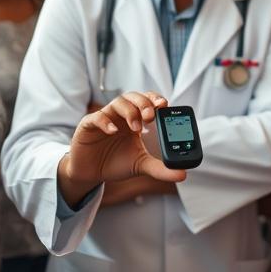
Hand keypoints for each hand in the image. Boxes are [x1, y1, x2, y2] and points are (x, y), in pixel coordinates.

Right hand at [58, 92, 186, 204]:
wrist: (91, 174)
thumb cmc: (115, 163)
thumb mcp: (140, 166)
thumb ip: (160, 169)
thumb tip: (182, 174)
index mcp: (135, 120)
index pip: (146, 101)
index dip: (155, 99)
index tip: (164, 105)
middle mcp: (120, 115)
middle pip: (133, 97)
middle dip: (144, 103)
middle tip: (150, 116)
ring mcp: (104, 118)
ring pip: (117, 102)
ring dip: (129, 112)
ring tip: (136, 127)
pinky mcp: (88, 126)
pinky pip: (96, 117)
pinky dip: (105, 121)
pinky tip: (113, 131)